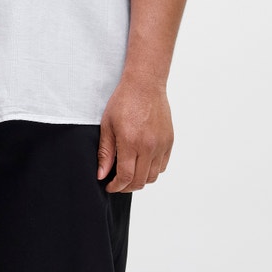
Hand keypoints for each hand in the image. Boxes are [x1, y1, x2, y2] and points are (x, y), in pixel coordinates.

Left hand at [96, 75, 173, 191]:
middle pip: (140, 181)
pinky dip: (152, 170)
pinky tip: (142, 164)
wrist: (145, 85)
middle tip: (117, 183)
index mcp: (131, 142)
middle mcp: (149, 146)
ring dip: (140, 180)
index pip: (126, 177)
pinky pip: (162, 166)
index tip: (110, 186)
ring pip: (152, 176)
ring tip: (130, 174)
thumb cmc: (124, 101)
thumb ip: (105, 152)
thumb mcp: (108, 125)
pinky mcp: (169, 141)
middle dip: (126, 187)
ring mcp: (161, 144)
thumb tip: (102, 174)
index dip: (116, 186)